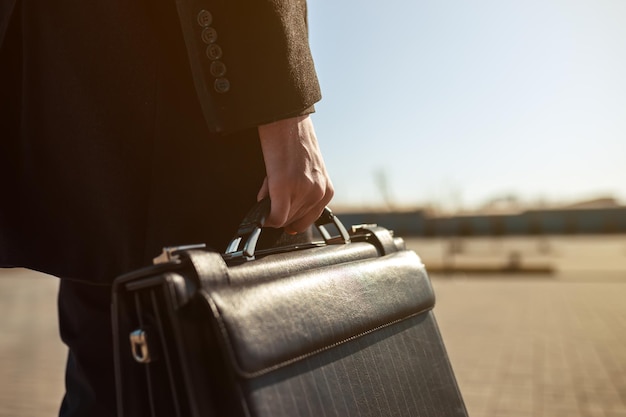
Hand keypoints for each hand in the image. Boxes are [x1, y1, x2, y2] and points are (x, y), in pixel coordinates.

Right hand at [257, 115, 333, 232]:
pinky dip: (266, 216)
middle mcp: (318, 192)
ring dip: (271, 207)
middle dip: (279, 211)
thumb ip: (302, 193)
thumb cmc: (295, 141)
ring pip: (283, 220)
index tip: (280, 216)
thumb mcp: (308, 172)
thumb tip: (284, 212)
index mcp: (326, 190)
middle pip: (294, 221)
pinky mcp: (284, 186)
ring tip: (269, 186)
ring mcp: (303, 190)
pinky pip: (275, 217)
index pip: (308, 219)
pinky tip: (261, 203)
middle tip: (271, 194)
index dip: (290, 220)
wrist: (286, 120)